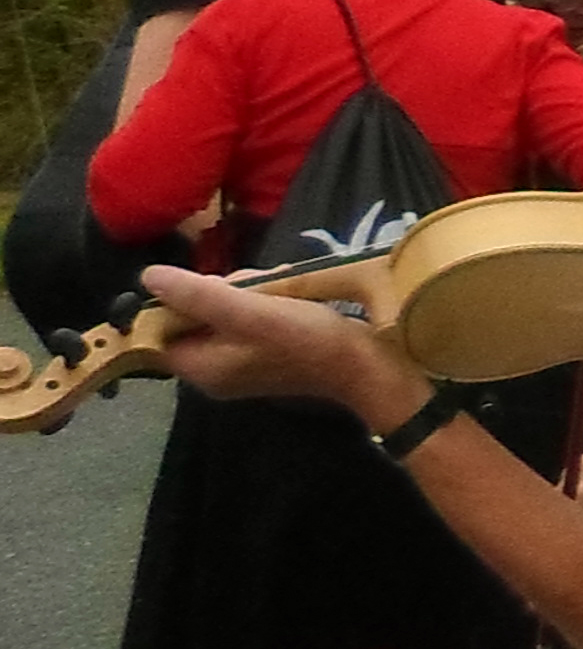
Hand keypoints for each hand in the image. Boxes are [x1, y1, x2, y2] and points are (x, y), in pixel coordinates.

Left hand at [135, 268, 410, 424]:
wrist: (368, 366)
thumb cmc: (306, 339)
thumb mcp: (249, 311)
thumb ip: (197, 295)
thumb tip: (147, 277)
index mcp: (202, 368)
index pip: (161, 331)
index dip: (176, 301)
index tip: (209, 283)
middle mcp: (215, 371)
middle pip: (194, 319)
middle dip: (221, 292)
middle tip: (254, 285)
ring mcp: (242, 365)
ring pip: (224, 315)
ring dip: (247, 293)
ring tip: (277, 285)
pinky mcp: (267, 356)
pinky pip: (248, 322)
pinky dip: (263, 303)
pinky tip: (287, 293)